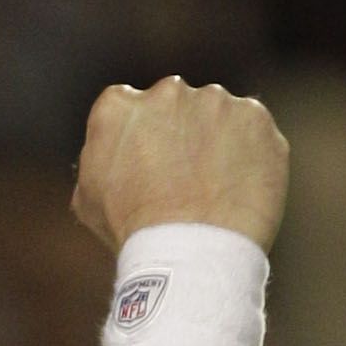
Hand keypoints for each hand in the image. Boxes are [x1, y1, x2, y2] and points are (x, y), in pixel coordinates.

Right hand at [72, 78, 288, 257]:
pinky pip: (254, 133)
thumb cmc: (133, 234)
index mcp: (119, 106)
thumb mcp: (88, 199)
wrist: (189, 253)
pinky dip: (250, 157)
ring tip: (212, 192)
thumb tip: (112, 150)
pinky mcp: (256, 118)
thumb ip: (99, 157)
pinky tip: (236, 191)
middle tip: (183, 183)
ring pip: (218, 117)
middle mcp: (168, 91)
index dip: (139, 140)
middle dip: (180, 135)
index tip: (146, 167)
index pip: (129, 110)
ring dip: (217, 144)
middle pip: (176, 107)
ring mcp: (217, 102)